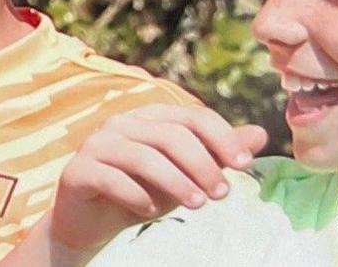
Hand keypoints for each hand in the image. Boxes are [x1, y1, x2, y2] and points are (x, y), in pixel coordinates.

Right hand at [45, 105, 267, 260]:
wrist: (92, 220)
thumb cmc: (142, 191)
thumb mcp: (186, 175)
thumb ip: (217, 154)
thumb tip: (260, 134)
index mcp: (148, 117)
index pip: (191, 117)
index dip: (222, 137)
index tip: (245, 165)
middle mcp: (121, 124)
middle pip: (169, 134)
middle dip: (202, 164)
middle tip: (223, 194)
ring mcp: (96, 145)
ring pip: (142, 156)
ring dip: (176, 182)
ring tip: (198, 206)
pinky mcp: (77, 170)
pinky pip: (110, 178)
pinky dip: (135, 194)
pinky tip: (150, 211)